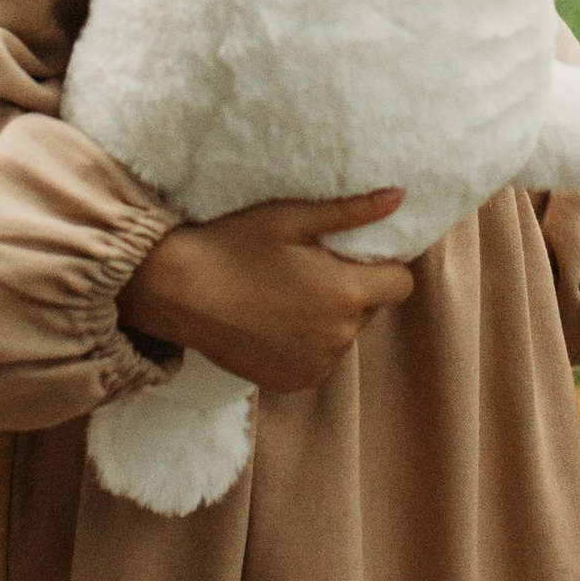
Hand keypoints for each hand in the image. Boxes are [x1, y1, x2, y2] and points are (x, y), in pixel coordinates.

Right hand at [120, 192, 414, 396]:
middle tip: (308, 270)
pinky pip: (318, 360)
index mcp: (346, 294)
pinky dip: (306, 345)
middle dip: (351, 291)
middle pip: (370, 310)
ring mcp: (316, 365)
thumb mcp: (292, 217)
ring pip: (344, 337)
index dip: (384, 268)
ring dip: (329, 320)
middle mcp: (338, 337)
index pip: (401, 285)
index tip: (352, 256)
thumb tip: (399, 197)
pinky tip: (274, 323)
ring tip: (285, 295)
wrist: (178, 291)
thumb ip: (351, 211)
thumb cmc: (234, 244)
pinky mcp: (293, 382)